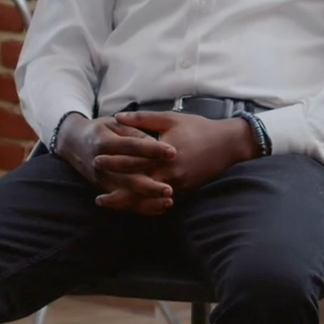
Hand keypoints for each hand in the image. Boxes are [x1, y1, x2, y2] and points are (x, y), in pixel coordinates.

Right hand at [55, 115, 175, 215]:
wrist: (73, 143)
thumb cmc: (100, 130)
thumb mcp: (115, 123)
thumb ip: (134, 131)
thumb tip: (155, 144)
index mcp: (104, 142)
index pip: (131, 147)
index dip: (152, 149)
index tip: (173, 152)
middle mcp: (101, 164)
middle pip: (127, 177)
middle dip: (149, 185)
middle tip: (170, 188)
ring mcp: (101, 180)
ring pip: (127, 194)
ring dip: (147, 200)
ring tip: (168, 201)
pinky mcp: (104, 189)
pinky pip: (124, 203)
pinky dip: (143, 207)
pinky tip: (160, 208)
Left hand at [111, 111, 257, 195]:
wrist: (227, 144)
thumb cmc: (198, 128)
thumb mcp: (170, 118)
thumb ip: (142, 118)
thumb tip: (118, 117)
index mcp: (163, 155)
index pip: (133, 162)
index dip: (113, 163)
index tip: (96, 162)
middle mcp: (170, 174)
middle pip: (138, 189)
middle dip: (117, 194)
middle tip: (98, 198)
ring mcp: (178, 185)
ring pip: (149, 201)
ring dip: (129, 205)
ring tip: (112, 206)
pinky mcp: (184, 192)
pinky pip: (161, 203)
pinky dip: (146, 206)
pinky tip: (133, 207)